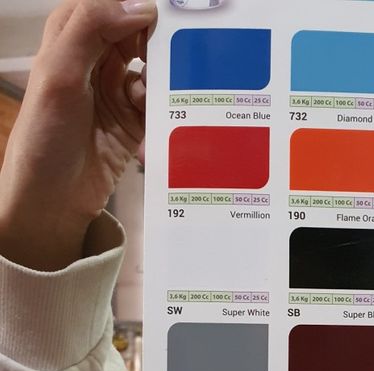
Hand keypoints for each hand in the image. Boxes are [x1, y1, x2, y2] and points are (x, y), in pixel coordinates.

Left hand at [0, 0, 156, 270]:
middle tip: (180, 51)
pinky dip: (166, 105)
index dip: (135, 8)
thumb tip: (142, 6)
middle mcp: (96, 62)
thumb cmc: (46, 136)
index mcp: (70, 39)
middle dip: (158, 40)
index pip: (108, 6)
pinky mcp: (135, 123)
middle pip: (135, 34)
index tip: (165, 18)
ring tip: (173, 85)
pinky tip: (164, 112)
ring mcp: (117, 94)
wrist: (53, 199)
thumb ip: (92, 29)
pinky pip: (160, 103)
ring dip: (165, 75)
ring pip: (152, 68)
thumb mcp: (60, 74)